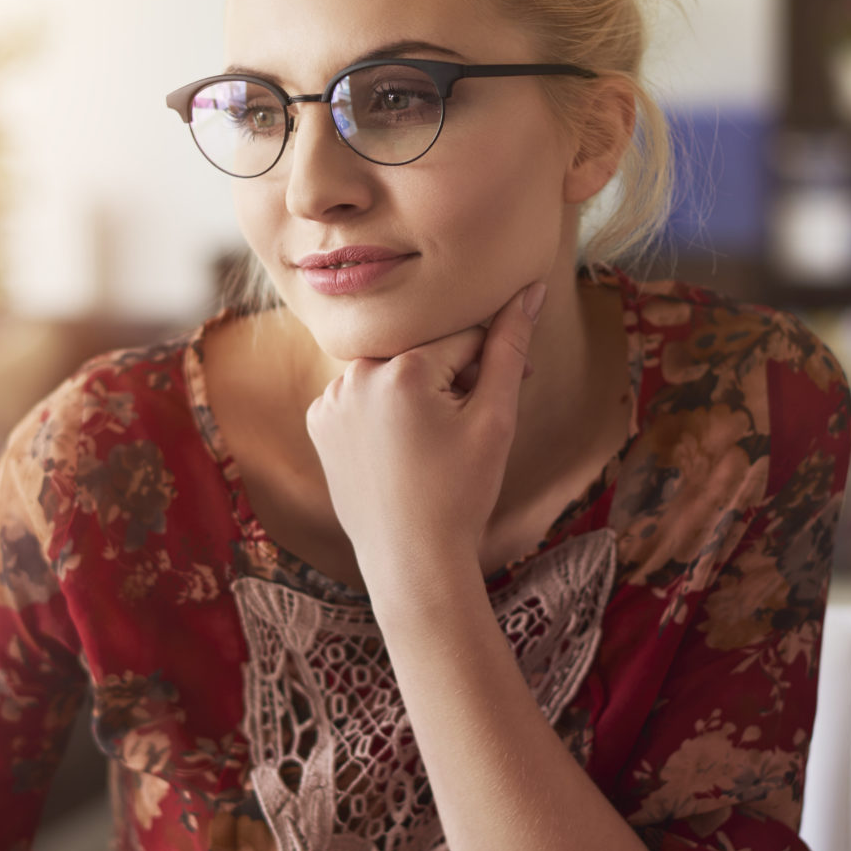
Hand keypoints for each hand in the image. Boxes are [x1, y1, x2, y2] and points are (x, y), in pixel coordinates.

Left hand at [305, 281, 545, 581]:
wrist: (412, 560)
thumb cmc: (461, 493)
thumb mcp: (495, 418)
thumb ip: (510, 347)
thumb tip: (531, 289)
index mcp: (403, 369)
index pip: (462, 337)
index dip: (490, 363)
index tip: (506, 395)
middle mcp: (357, 374)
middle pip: (423, 350)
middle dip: (454, 374)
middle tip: (472, 424)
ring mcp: (331, 399)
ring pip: (391, 371)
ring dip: (418, 390)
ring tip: (435, 442)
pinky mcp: (319, 421)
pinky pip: (362, 396)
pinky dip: (383, 410)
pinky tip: (401, 449)